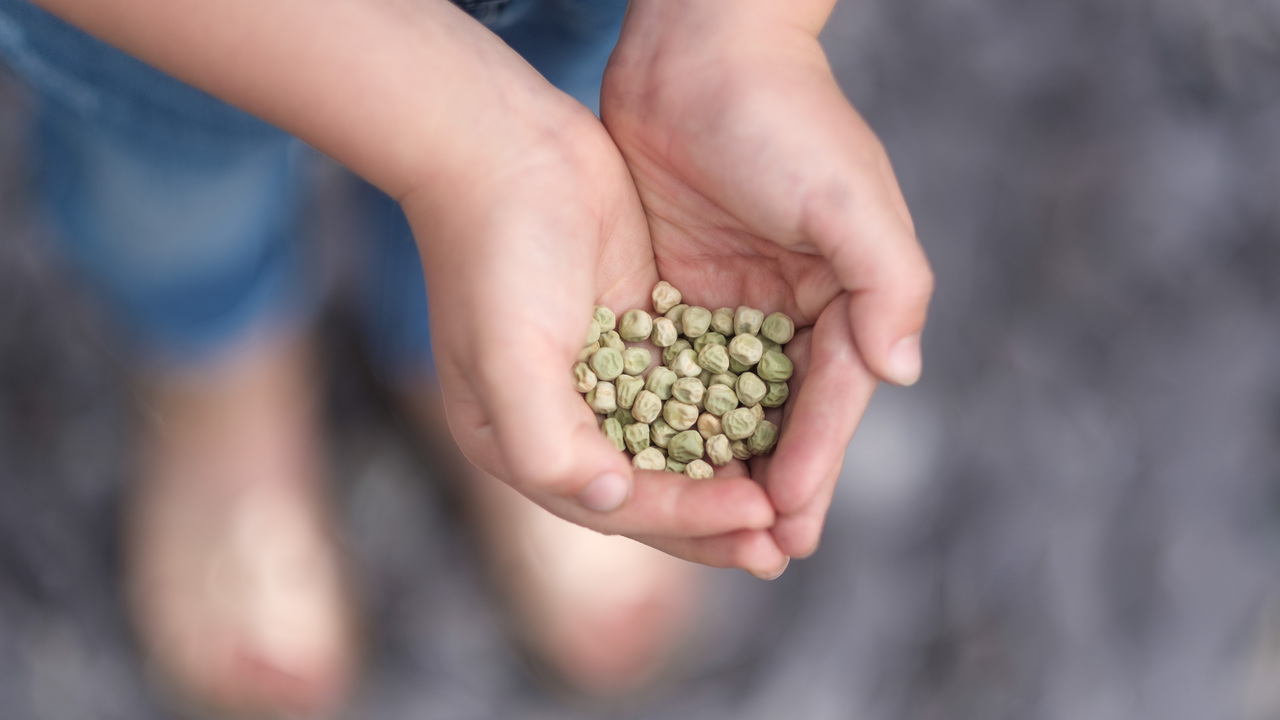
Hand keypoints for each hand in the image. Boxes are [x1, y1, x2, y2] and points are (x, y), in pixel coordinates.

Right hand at [402, 61, 783, 576]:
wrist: (502, 147)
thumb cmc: (495, 256)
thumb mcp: (508, 357)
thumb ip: (550, 442)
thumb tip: (614, 499)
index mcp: (524, 442)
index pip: (619, 503)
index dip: (691, 519)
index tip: (760, 520)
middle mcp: (566, 419)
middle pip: (655, 487)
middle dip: (720, 517)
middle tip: (786, 542)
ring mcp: (606, 373)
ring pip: (683, 440)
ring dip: (734, 471)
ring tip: (793, 498)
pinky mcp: (640, 328)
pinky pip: (696, 383)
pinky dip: (734, 406)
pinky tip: (783, 419)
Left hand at [602, 1, 933, 557]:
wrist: (695, 50)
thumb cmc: (782, 117)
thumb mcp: (848, 196)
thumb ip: (887, 283)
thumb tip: (902, 374)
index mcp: (844, 294)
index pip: (831, 396)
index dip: (815, 461)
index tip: (792, 523)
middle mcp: (790, 309)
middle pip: (782, 417)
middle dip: (773, 486)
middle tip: (762, 557)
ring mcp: (728, 305)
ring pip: (724, 407)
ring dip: (718, 471)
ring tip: (708, 536)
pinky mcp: (671, 292)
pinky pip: (669, 372)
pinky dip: (663, 421)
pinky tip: (648, 468)